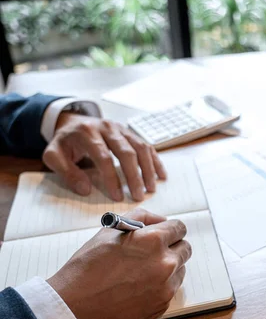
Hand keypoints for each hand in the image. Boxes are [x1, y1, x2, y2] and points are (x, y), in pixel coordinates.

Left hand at [42, 113, 166, 201]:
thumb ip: (67, 172)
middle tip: (138, 196)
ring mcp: (121, 129)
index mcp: (87, 133)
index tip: (117, 196)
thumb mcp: (53, 156)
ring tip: (150, 188)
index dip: (111, 178)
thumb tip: (85, 189)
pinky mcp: (130, 133)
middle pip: (126, 152)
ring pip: (140, 147)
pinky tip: (160, 175)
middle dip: (134, 176)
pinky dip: (155, 161)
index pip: (103, 157)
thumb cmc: (65, 143)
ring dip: (148, 169)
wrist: (73, 122)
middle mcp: (107, 128)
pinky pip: (146, 145)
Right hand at [46, 209, 191, 318]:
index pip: (179, 228)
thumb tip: (161, 220)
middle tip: (153, 252)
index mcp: (153, 240)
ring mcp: (166, 286)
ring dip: (169, 267)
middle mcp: (165, 262)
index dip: (170, 230)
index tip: (164, 234)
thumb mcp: (109, 231)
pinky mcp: (162, 305)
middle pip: (185, 249)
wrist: (73, 309)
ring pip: (180, 269)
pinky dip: (162, 285)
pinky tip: (140, 287)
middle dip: (172, 247)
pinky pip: (172, 288)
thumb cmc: (86, 268)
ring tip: (142, 271)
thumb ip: (140, 218)